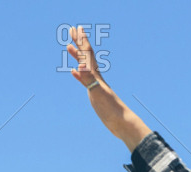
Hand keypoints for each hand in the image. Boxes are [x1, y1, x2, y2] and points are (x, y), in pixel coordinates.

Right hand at [65, 25, 149, 150]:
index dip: (82, 41)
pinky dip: (78, 74)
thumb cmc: (111, 110)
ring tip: (69, 47)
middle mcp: (96, 77)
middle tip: (72, 30)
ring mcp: (96, 85)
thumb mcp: (98, 93)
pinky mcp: (95, 94)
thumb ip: (89, 79)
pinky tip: (74, 72)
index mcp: (96, 75)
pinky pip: (84, 80)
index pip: (87, 54)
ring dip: (77, 56)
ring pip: (84, 66)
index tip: (76, 28)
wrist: (122, 123)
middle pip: (86, 56)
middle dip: (79, 42)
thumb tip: (80, 66)